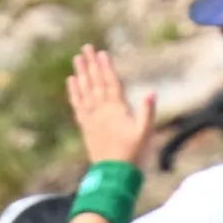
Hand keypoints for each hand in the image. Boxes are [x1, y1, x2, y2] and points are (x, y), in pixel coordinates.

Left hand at [68, 46, 155, 167]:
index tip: (101, 52)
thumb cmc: (133, 153)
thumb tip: (151, 93)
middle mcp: (101, 111)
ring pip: (84, 91)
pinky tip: (71, 82)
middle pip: (95, 83)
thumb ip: (147, 112)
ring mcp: (91, 118)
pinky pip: (77, 105)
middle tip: (84, 48)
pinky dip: (74, 92)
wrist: (113, 173)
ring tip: (76, 59)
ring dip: (80, 74)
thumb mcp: (145, 133)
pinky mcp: (86, 126)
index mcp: (116, 110)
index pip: (110, 83)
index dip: (106, 67)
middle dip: (90, 65)